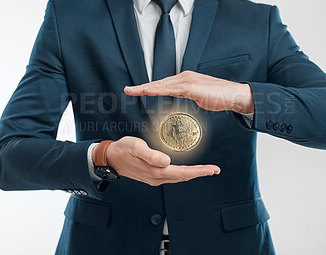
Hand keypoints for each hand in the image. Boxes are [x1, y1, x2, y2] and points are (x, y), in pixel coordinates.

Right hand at [94, 136, 219, 185]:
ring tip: (205, 169)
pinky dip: (183, 173)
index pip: (183, 173)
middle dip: (200, 173)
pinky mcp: (152, 175)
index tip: (212, 169)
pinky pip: (172, 176)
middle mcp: (157, 178)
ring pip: (178, 177)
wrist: (110, 158)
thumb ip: (151, 155)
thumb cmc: (123, 150)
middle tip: (215, 169)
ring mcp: (155, 178)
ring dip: (193, 174)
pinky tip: (187, 169)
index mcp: (156, 171)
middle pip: (184, 177)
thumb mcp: (136, 148)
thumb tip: (166, 161)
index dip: (199, 172)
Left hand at [124, 71, 253, 113]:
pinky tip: (149, 92)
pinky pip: (171, 89)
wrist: (235, 95)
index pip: (162, 84)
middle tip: (127, 90)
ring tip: (132, 91)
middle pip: (159, 83)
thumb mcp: (199, 97)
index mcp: (184, 80)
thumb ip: (189, 97)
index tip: (135, 90)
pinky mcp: (192, 87)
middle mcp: (184, 77)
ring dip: (146, 88)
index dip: (148, 87)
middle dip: (142, 87)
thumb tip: (183, 101)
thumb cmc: (219, 97)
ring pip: (162, 85)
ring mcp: (187, 81)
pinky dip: (158, 90)